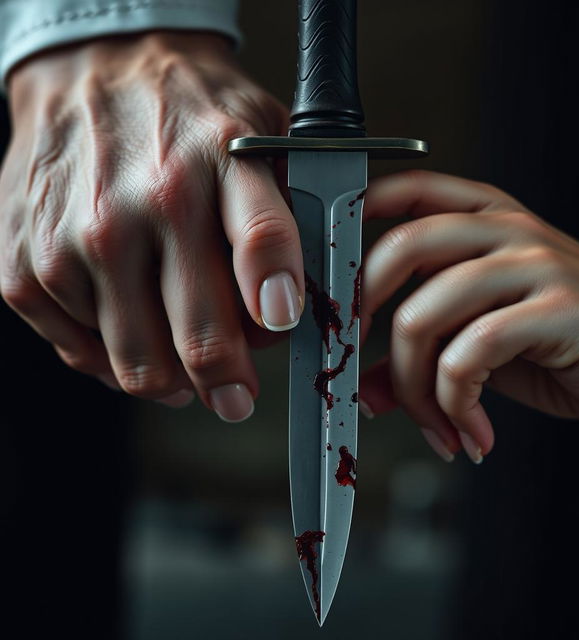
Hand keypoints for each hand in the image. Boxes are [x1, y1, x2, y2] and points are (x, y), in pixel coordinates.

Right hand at [0, 31, 302, 419]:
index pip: (261, 240)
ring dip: (174, 381)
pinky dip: (116, 357)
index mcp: (220, 161)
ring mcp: (80, 239)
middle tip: (237, 395)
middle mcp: (147, 203)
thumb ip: (290, 212)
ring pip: (141, 365)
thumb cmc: (186, 114)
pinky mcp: (27, 266)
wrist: (93, 70)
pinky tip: (134, 329)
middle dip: (229, 385)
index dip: (278, 296)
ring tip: (186, 365)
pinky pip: (83, 355)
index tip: (283, 327)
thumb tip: (298, 303)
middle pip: (199, 334)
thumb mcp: (260, 132)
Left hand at [358, 170, 578, 462]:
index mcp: (487, 221)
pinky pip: (469, 355)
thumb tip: (365, 387)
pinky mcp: (557, 309)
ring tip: (436, 423)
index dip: (356, 217)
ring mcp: (533, 264)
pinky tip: (473, 430)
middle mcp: (506, 231)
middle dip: (363, 314)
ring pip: (423, 315)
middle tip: (359, 361)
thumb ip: (426, 352)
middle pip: (399, 249)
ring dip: (413, 387)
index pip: (407, 189)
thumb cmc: (572, 347)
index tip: (332, 272)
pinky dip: (456, 405)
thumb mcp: (486, 345)